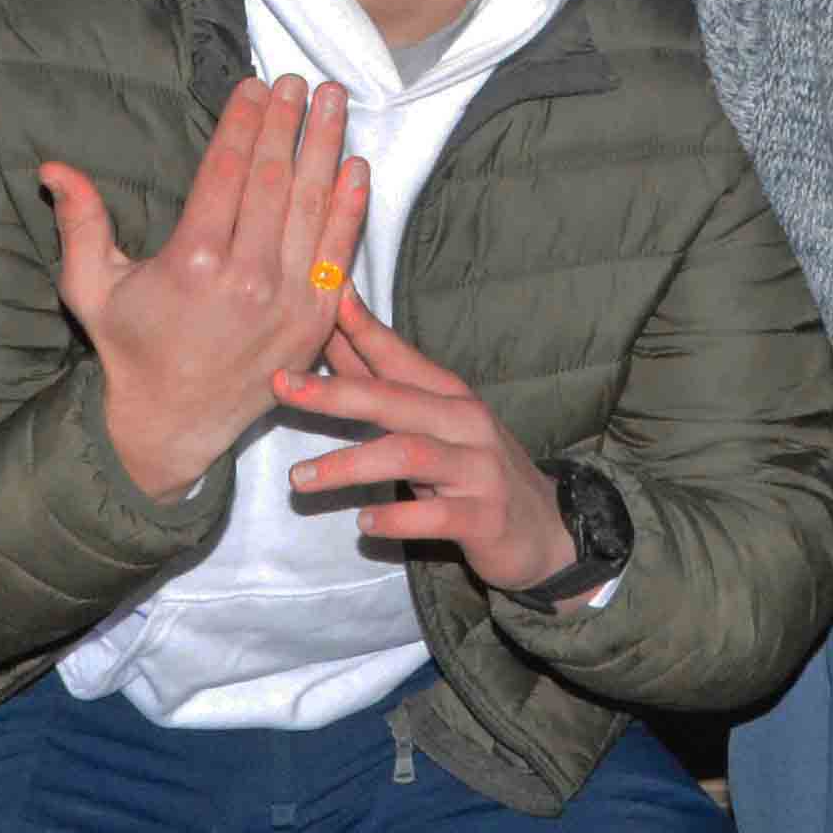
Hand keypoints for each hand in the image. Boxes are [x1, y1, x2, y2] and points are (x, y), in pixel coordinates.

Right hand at [45, 75, 368, 498]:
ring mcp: (286, 301)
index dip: (244, 122)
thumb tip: (52, 168)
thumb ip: (79, 223)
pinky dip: (350, 208)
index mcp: (192, 262)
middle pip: (274, 179)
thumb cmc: (130, 348)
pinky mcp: (313, 323)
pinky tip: (356, 167)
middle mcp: (245, 278)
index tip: (255, 86)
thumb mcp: (90, 287)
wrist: (172, 424)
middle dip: (287, 123)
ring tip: (333, 101)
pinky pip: (337, 253)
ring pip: (311, 207)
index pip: (227, 171)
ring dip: (325, 147)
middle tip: (297, 80)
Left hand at [275, 292, 579, 590]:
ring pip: (409, 456)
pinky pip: (435, 516)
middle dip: (334, 393)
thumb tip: (334, 336)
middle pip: (395, 400)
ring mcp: (479, 470)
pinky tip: (364, 524)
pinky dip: (396, 518)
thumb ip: (388, 388)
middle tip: (282, 388)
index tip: (322, 302)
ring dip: (349, 465)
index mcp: (451, 396)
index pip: (399, 357)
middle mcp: (467, 424)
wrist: (551, 530)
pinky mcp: (485, 517)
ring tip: (301, 479)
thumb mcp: (438, 426)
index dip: (360, 329)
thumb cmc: (477, 471)